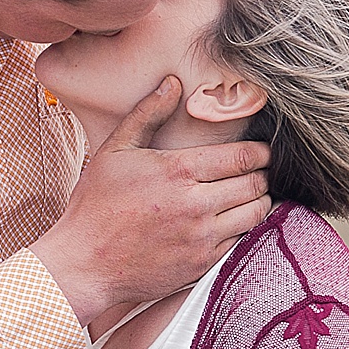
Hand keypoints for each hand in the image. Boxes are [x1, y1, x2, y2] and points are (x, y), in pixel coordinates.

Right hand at [32, 76, 270, 326]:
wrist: (84, 264)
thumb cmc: (96, 204)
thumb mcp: (115, 150)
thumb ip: (148, 114)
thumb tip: (173, 83)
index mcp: (179, 171)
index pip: (241, 157)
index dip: (261, 151)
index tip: (265, 149)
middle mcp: (196, 205)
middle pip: (255, 184)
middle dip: (264, 174)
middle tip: (263, 169)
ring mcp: (201, 238)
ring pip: (254, 214)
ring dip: (261, 201)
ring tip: (255, 193)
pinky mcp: (201, 265)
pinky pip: (241, 243)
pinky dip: (247, 229)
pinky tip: (237, 221)